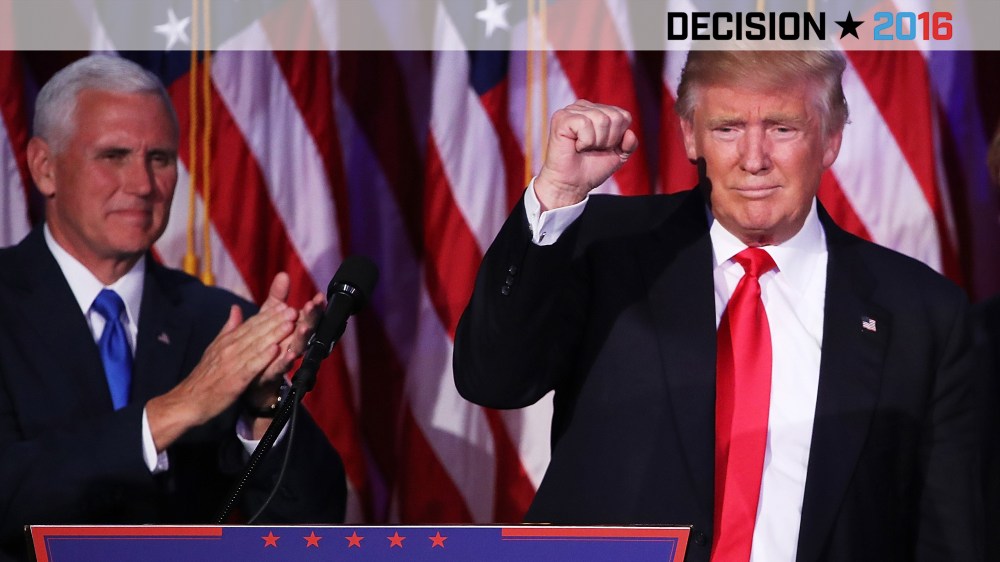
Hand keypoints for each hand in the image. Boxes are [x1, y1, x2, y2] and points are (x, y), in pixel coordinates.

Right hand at [146, 302, 296, 450]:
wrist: (188, 401)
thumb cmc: (204, 377)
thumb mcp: (215, 348)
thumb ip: (229, 329)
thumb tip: (236, 309)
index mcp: (227, 341)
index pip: (250, 324)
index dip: (268, 315)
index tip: (284, 305)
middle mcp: (230, 348)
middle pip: (256, 332)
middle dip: (276, 320)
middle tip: (293, 310)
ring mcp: (232, 363)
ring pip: (256, 345)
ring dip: (274, 334)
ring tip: (290, 324)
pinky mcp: (235, 380)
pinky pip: (251, 366)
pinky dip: (263, 357)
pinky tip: (276, 350)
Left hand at [252, 273, 325, 392]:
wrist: (251, 379)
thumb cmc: (263, 346)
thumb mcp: (268, 317)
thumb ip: (277, 297)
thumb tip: (283, 274)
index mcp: (292, 330)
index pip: (306, 316)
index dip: (313, 307)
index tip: (319, 297)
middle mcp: (293, 344)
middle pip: (306, 329)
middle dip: (311, 318)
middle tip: (314, 306)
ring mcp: (285, 359)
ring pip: (298, 347)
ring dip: (302, 338)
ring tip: (304, 327)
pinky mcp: (273, 373)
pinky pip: (281, 367)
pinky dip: (285, 361)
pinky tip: (289, 354)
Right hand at [534, 99, 637, 209]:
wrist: (572, 184)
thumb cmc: (591, 168)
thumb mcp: (618, 156)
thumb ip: (630, 144)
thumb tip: (630, 133)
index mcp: (598, 110)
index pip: (623, 116)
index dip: (618, 137)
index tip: (603, 147)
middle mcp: (585, 106)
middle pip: (614, 117)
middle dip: (608, 140)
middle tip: (593, 149)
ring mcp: (572, 110)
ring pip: (601, 120)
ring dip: (596, 142)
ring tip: (584, 148)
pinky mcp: (561, 118)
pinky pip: (585, 124)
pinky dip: (585, 141)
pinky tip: (576, 146)